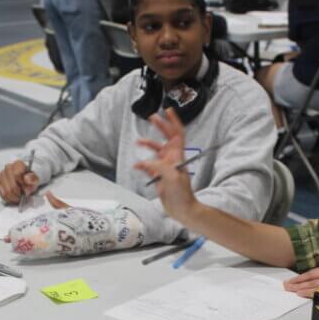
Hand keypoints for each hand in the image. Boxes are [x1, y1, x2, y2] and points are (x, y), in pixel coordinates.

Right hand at [0, 160, 39, 203]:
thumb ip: (32, 179)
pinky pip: (2, 193)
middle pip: (12, 186)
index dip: (22, 185)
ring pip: (6, 191)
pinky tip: (13, 197)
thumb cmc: (30, 180)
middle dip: (19, 194)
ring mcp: (2, 174)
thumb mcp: (35, 179)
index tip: (27, 190)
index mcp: (18, 164)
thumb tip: (27, 179)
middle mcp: (8, 167)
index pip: (17, 175)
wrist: (25, 181)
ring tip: (18, 197)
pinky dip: (8, 198)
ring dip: (14, 197)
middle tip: (23, 196)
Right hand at [135, 108, 199, 222]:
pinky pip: (148, 166)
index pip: (178, 133)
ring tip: (138, 142)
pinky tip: (136, 166)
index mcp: (178, 155)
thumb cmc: (182, 193)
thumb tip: (144, 162)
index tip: (168, 110)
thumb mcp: (172, 177)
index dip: (174, 121)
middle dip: (160, 127)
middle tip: (152, 117)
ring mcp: (165, 166)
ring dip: (148, 145)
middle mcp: (172, 158)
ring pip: (155, 150)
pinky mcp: (158, 175)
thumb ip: (158, 166)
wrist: (181, 209)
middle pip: (166, 138)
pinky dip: (142, 164)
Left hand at [284, 264, 318, 319]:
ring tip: (289, 290)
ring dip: (300, 287)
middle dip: (298, 280)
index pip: (318, 272)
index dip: (304, 277)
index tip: (293, 281)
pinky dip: (309, 293)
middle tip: (286, 285)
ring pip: (315, 283)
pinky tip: (300, 295)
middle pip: (314, 275)